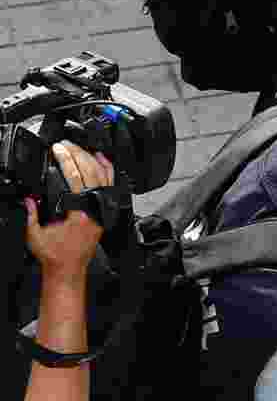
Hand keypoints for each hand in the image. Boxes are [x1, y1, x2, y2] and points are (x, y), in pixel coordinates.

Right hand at [25, 144, 113, 279]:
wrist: (69, 268)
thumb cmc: (54, 254)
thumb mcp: (35, 234)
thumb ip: (31, 214)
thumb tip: (28, 197)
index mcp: (79, 212)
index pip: (75, 177)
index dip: (66, 160)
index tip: (57, 149)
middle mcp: (95, 208)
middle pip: (90, 171)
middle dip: (77, 154)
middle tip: (65, 144)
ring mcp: (103, 209)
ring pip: (103, 175)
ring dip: (91, 158)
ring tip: (79, 146)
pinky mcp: (106, 210)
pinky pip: (110, 185)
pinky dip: (106, 169)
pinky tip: (100, 159)